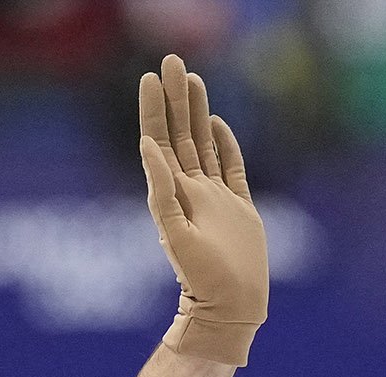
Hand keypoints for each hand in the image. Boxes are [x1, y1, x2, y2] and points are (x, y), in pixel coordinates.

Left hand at [136, 55, 268, 365]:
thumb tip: (146, 147)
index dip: (154, 109)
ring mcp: (216, 198)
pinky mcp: (239, 208)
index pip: (159, 141)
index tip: (150, 76)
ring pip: (203, 144)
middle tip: (171, 59)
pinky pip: (230, 166)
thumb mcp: (176, 234)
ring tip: (191, 78)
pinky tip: (217, 122)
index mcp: (174, 194)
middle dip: (175, 97)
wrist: (230, 309)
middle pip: (180, 134)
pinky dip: (223, 142)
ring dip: (196, 111)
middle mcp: (192, 191)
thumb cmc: (201, 280)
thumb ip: (162, 190)